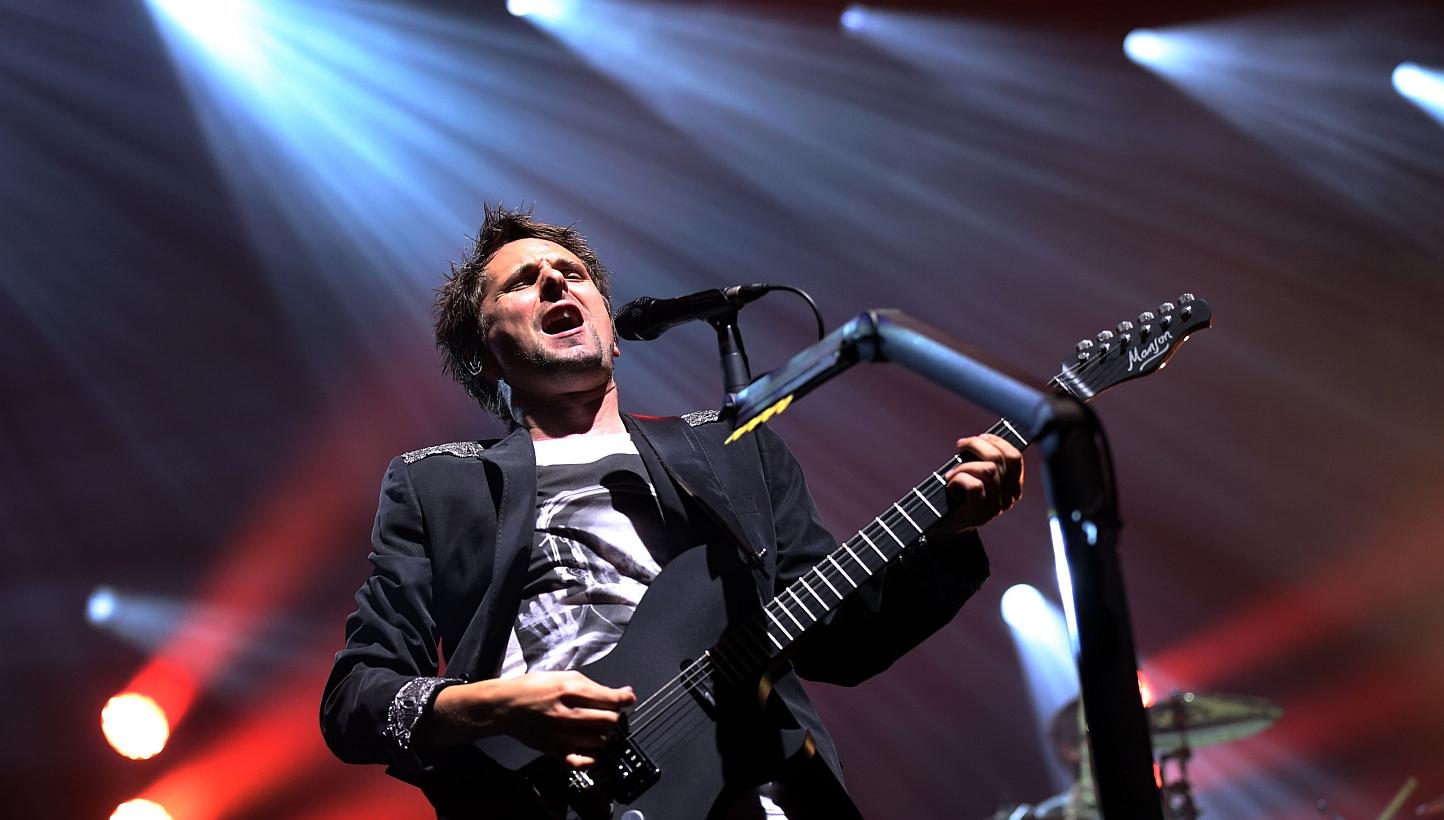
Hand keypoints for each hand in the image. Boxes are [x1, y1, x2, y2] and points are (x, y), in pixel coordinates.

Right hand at [427, 671, 634, 766]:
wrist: (505, 706)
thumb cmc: (533, 688)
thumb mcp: (564, 676)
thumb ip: (594, 686)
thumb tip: (623, 694)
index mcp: (570, 690)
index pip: (611, 699)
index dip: (624, 699)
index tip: (628, 699)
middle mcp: (567, 713)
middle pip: (609, 720)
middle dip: (614, 716)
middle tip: (608, 712)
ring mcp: (561, 734)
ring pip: (601, 740)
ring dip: (605, 734)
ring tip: (597, 728)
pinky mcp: (555, 750)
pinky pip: (583, 761)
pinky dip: (592, 757)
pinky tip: (591, 748)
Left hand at [931, 433, 1023, 534]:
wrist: (942, 526)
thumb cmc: (956, 495)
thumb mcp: (974, 474)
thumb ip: (983, 460)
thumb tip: (981, 438)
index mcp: (1012, 486)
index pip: (1015, 458)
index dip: (998, 442)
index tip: (981, 436)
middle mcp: (1008, 498)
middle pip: (999, 460)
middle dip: (977, 445)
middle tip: (960, 445)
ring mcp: (996, 508)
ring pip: (988, 470)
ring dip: (964, 465)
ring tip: (952, 472)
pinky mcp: (981, 514)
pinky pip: (976, 485)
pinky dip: (959, 479)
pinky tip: (950, 484)